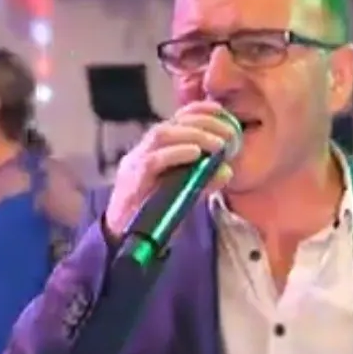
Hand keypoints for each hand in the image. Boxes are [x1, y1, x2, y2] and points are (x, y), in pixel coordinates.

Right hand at [103, 101, 238, 239]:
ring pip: (162, 135)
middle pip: (172, 124)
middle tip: (229, 133)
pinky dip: (176, 153)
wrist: (124, 242)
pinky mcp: (132, 180)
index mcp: (154, 150)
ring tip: (217, 144)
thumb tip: (227, 170)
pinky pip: (154, 160)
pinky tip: (195, 153)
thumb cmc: (153, 216)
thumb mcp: (184, 195)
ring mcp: (135, 164)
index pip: (175, 120)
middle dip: (203, 124)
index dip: (198, 111)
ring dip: (194, 135)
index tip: (221, 111)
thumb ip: (203, 181)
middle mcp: (143, 152)